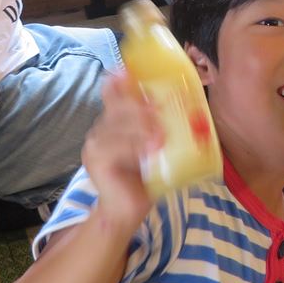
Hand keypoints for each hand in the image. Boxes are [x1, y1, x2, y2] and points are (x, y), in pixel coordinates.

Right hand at [80, 70, 161, 241]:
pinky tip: (150, 152)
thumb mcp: (154, 148)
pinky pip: (115, 148)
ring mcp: (95, 145)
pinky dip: (134, 147)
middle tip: (160, 110)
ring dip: (141, 128)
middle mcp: (100, 130)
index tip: (128, 70)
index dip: (119, 80)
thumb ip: (160, 129)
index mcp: (113, 123)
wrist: (126, 212)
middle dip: (139, 106)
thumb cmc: (144, 178)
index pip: (113, 94)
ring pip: (118, 126)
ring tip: (160, 137)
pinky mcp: (96, 161)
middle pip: (118, 107)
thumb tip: (188, 109)